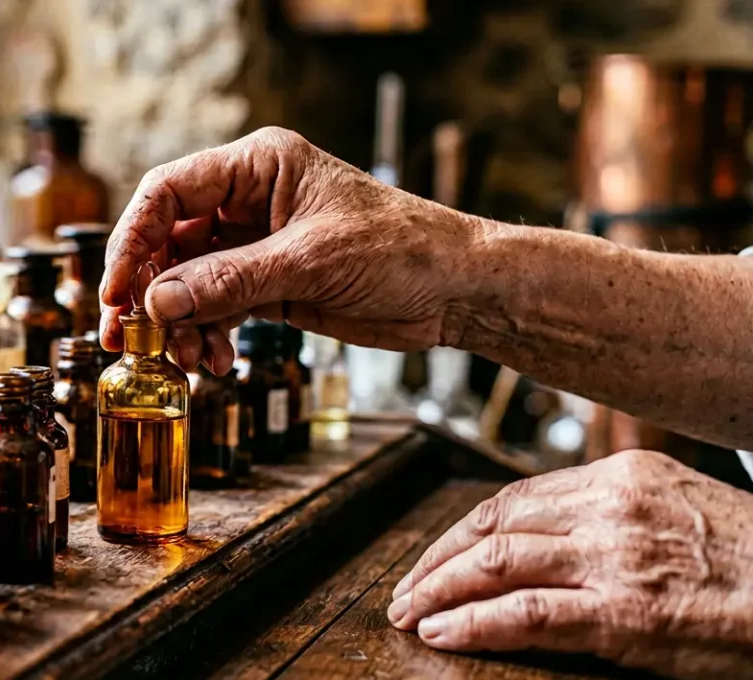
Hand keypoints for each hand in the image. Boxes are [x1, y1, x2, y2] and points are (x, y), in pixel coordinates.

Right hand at [99, 126, 488, 372]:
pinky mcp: (267, 284)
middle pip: (168, 241)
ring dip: (179, 324)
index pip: (169, 193)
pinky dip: (206, 336)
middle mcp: (248, 201)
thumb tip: (157, 303)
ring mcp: (255, 245)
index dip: (133, 239)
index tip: (117, 290)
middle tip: (131, 336)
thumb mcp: (311, 262)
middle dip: (149, 291)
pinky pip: (214, 309)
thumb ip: (229, 282)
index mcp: (258, 166)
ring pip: (186, 282)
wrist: (456, 291)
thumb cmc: (403, 249)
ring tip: (189, 360)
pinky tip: (215, 362)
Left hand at [388, 450, 752, 678]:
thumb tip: (550, 527)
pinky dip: (474, 623)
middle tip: (405, 591)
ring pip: (497, 564)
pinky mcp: (624, 615)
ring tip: (410, 614)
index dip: (462, 531)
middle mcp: (609, 509)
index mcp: (620, 477)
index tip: (435, 556)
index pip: (513, 498)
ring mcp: (613, 560)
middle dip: (437, 561)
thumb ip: (612, 508)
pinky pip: (527, 615)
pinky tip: (443, 633)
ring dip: (440, 591)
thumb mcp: (679, 504)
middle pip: (494, 526)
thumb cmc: (751, 559)